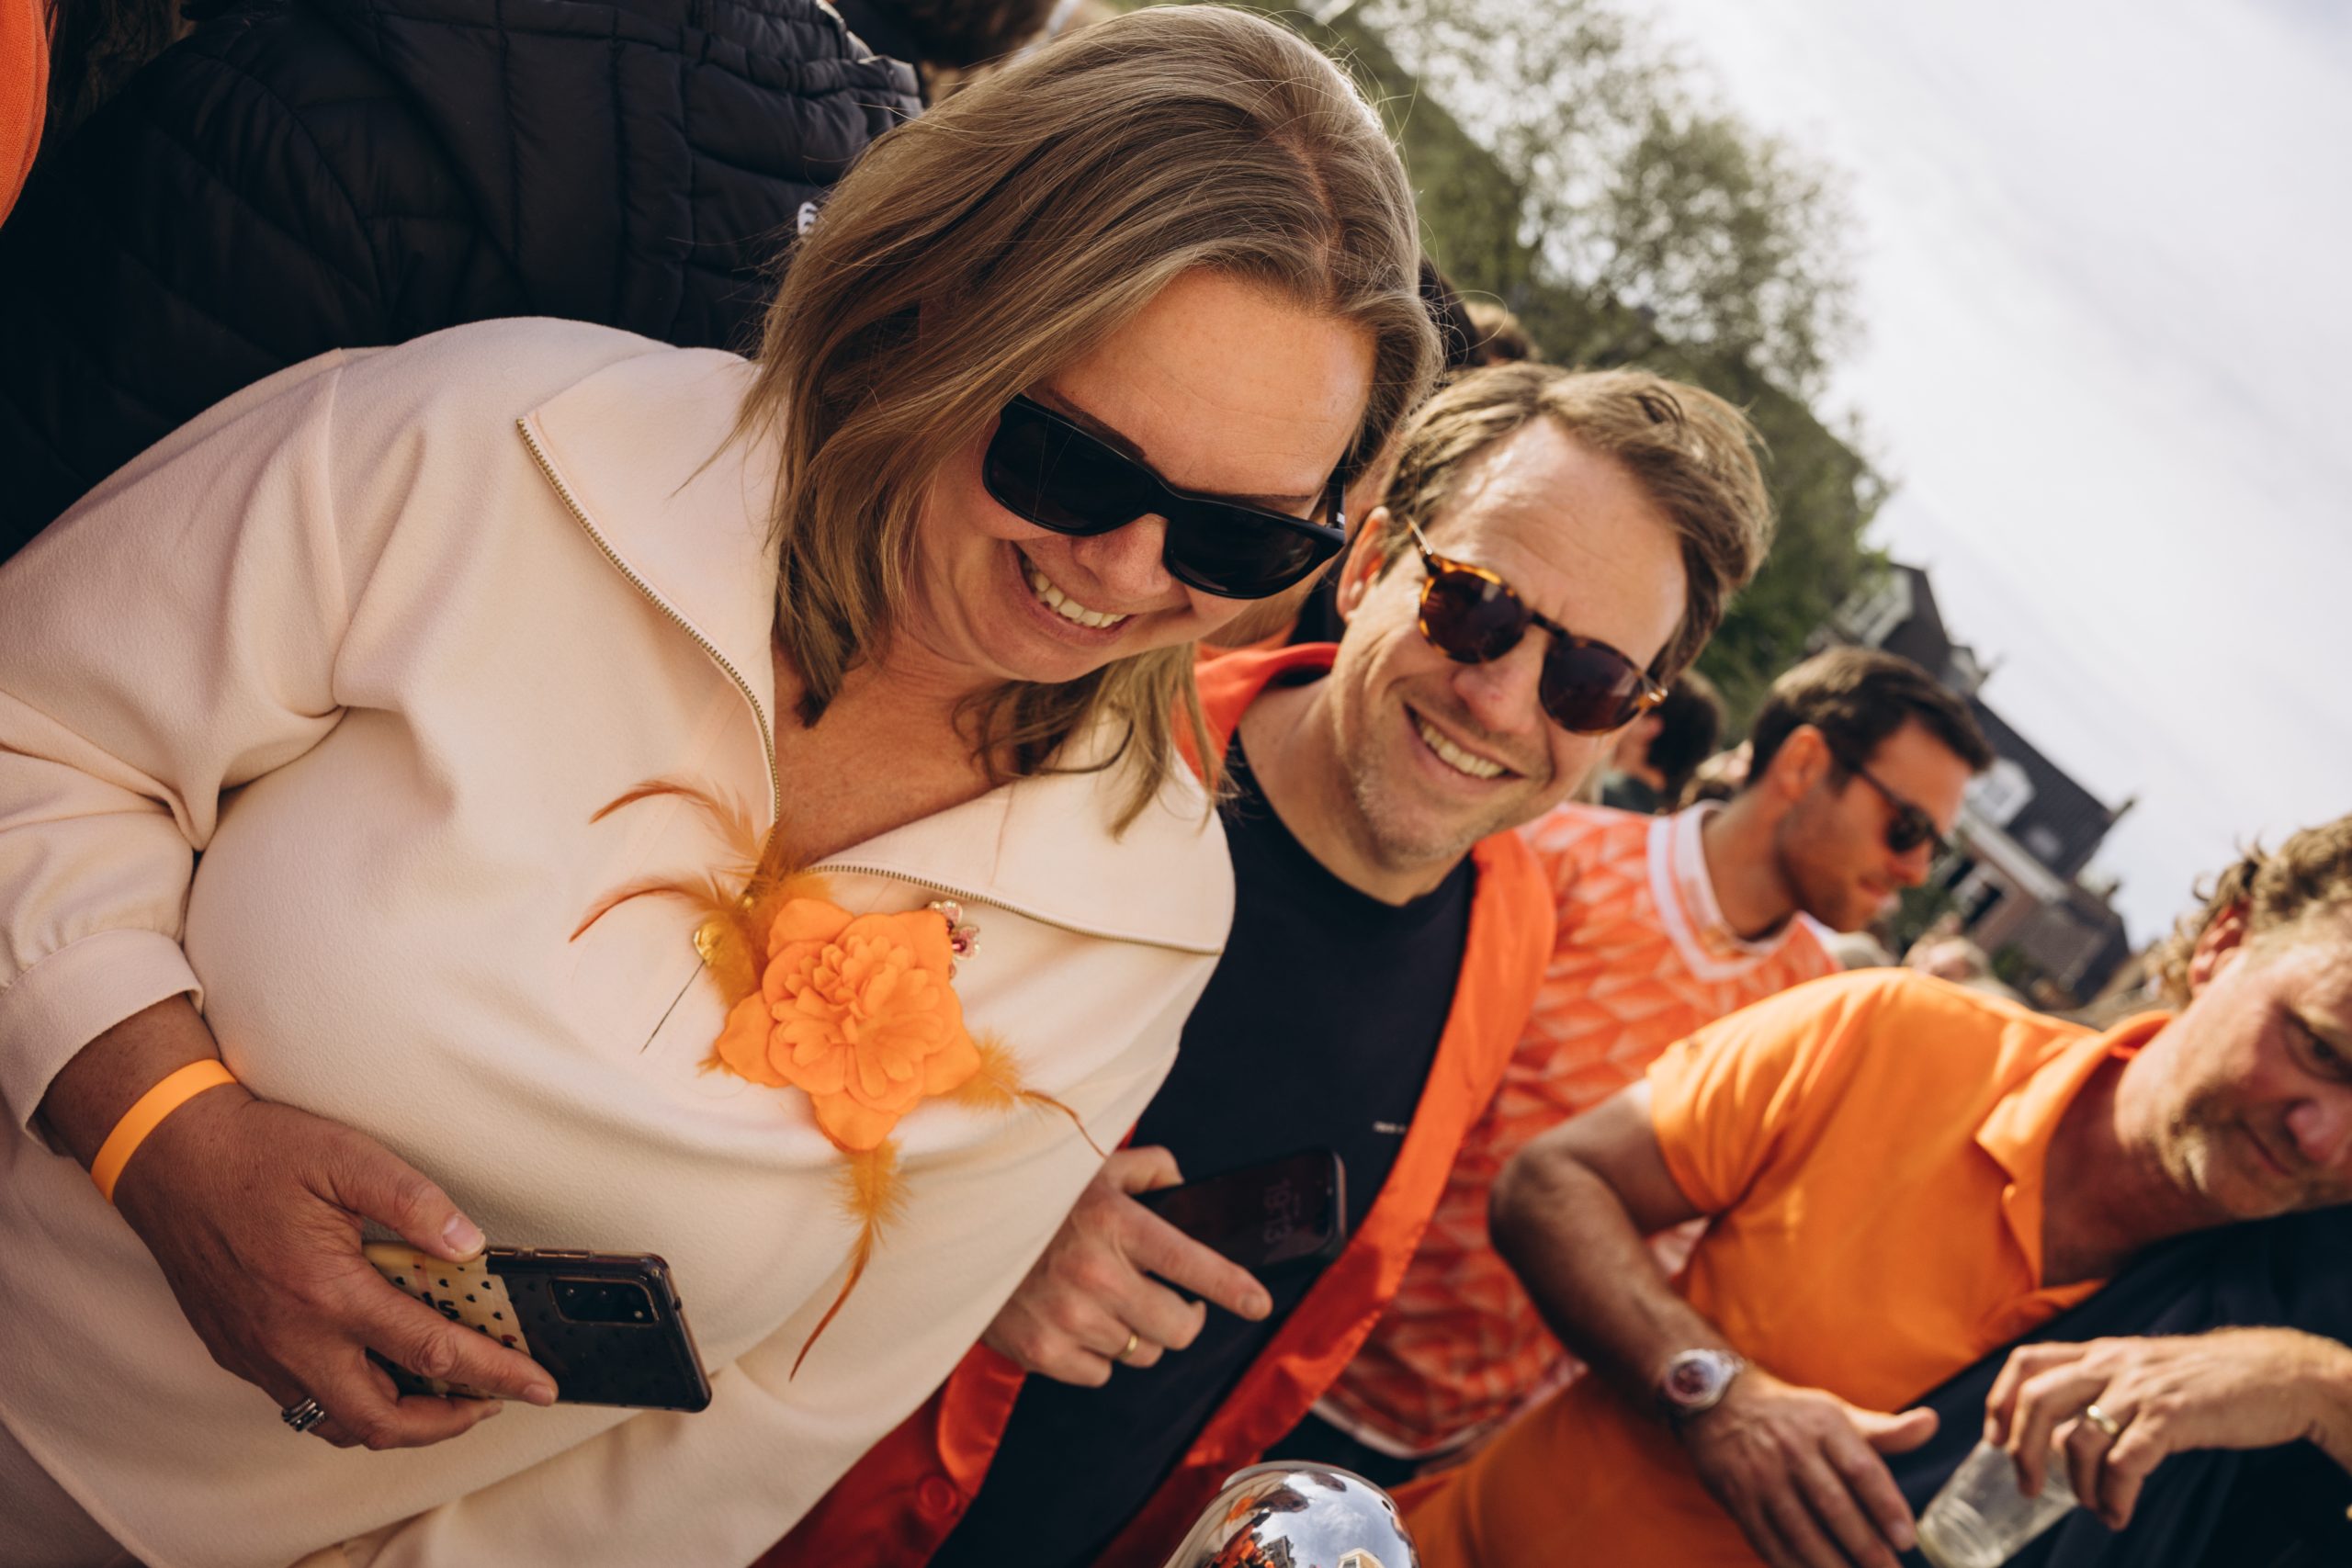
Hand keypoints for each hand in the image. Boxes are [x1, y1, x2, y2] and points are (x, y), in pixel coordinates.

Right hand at [113, 1087, 557, 1449]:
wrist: (167, 1155)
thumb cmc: (258, 1151)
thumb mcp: (349, 1156)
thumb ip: (415, 1203)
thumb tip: (469, 1246)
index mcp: (327, 1292)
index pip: (430, 1352)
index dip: (495, 1374)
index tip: (540, 1386)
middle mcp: (291, 1338)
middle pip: (382, 1419)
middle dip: (447, 1422)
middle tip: (493, 1401)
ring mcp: (258, 1353)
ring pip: (336, 1423)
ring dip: (397, 1422)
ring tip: (444, 1396)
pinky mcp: (237, 1352)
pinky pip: (300, 1405)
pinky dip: (350, 1406)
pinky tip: (378, 1374)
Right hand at [981, 1146, 1271, 1386]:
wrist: (952, 1230)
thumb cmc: (1030, 1197)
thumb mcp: (1089, 1166)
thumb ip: (1148, 1168)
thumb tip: (1184, 1185)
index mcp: (1114, 1224)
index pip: (1191, 1262)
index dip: (1233, 1287)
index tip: (1259, 1302)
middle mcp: (1095, 1274)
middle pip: (1179, 1328)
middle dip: (1185, 1319)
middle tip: (1172, 1304)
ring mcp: (1067, 1318)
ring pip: (1142, 1353)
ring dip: (1137, 1334)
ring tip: (1109, 1305)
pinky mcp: (1040, 1352)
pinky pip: (1100, 1374)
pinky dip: (1097, 1356)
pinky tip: (1076, 1323)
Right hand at [1677, 1367, 1937, 1567]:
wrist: (1719, 1405)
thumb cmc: (1793, 1417)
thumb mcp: (1836, 1414)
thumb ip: (1884, 1430)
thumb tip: (1931, 1424)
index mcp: (1823, 1426)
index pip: (1861, 1469)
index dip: (1886, 1505)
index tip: (1906, 1538)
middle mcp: (1791, 1449)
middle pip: (1833, 1504)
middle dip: (1865, 1545)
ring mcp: (1762, 1476)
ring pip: (1801, 1530)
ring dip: (1832, 1564)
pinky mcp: (1740, 1500)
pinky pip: (1770, 1542)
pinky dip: (1794, 1566)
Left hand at [1986, 1330, 2351, 1529]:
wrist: (2276, 1373)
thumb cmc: (2207, 1379)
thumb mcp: (2143, 1369)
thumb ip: (2104, 1389)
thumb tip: (2063, 1435)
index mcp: (2100, 1352)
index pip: (2027, 1361)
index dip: (1999, 1400)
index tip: (1993, 1440)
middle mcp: (2111, 1364)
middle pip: (2037, 1400)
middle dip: (2023, 1451)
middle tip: (2028, 1488)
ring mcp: (2140, 1388)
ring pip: (2079, 1439)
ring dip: (2079, 1485)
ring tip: (2095, 1507)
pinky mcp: (2172, 1416)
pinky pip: (2125, 1462)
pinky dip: (2114, 1496)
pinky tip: (2119, 1512)